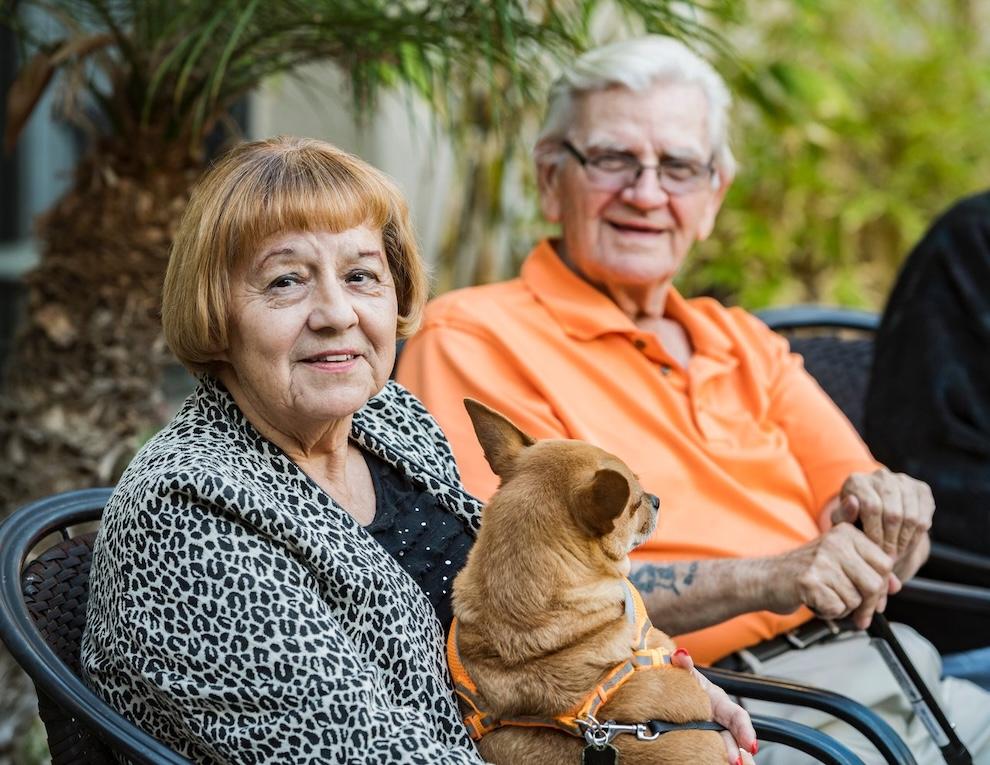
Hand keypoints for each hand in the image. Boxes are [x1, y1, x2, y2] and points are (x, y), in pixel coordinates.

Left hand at [671, 649, 756, 763]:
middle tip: (735, 762)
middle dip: (735, 751)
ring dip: (731, 757)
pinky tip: (714, 763)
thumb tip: (680, 655)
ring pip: (726, 748)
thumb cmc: (684, 683)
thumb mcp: (685, 674)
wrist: (671, 691)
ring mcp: (712, 733)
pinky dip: (715, 760)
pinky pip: (713, 753)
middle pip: (732, 739)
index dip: (746, 730)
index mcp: (720, 703)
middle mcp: (719, 720)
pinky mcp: (703, 743)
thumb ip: (684, 665)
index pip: (738, 717)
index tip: (751, 745)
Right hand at [778, 523, 896, 628]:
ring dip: (844, 608)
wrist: (768, 578)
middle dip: (869, 605)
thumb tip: (896, 586)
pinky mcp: (810, 581)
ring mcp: (822, 561)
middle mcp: (835, 542)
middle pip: (874, 584)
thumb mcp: (838, 560)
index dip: (883, 586)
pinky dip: (829, 613)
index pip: (884, 563)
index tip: (875, 598)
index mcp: (845, 533)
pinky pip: (838, 608)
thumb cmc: (805, 571)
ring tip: (826, 598)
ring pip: (856, 599)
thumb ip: (868, 569)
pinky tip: (816, 602)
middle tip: (860, 615)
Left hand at [834, 469, 933, 560]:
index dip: (875, 533)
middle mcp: (881, 476)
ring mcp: (903, 481)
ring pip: (911, 516)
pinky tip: (906, 545)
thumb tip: (853, 502)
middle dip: (890, 540)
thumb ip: (843, 515)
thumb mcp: (842, 521)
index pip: (872, 508)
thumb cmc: (853, 520)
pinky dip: (916, 536)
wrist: (875, 513)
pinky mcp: (921, 489)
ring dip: (904, 540)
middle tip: (887, 556)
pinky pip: (924, 517)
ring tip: (896, 553)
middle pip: (893, 513)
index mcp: (857, 481)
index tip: (874, 549)